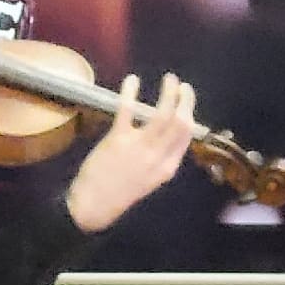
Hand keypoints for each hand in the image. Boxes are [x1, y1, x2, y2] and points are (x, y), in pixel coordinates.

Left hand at [64, 75, 197, 232]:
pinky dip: (130, 91)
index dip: (190, 114)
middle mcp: (158, 157)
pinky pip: (128, 109)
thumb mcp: (150, 179)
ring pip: (162, 114)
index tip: (186, 102)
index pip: (187, 136)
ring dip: (169, 93)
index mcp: (167, 167)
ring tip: (169, 79)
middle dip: (186, 100)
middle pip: (181, 122)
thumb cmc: (121, 191)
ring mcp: (139, 147)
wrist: (94, 205)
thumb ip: (161, 158)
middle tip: (181, 86)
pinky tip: (132, 80)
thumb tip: (167, 134)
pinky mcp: (117, 139)